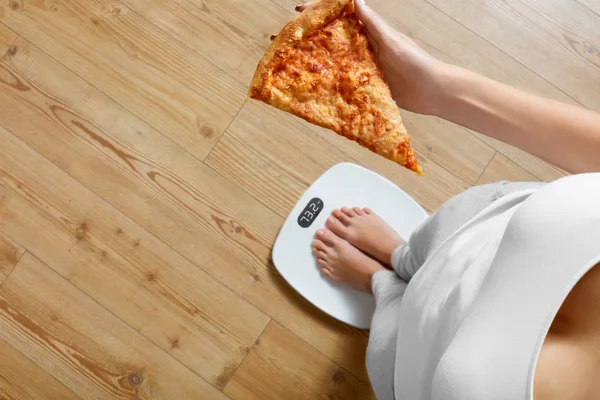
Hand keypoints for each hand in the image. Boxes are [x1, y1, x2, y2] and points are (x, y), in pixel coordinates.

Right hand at [295, 1, 446, 114]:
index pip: (338, 16)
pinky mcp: (364, 85)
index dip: (317, 12)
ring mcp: (362, 67)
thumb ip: (372, 23)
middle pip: (329, 38)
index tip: (297, 11)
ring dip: (311, 59)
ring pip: (332, 59)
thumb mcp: (392, 40)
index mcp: (367, 31)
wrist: (432, 91)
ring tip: (288, 61)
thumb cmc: (415, 62)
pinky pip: (341, 80)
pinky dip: (326, 80)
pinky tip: (310, 85)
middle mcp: (361, 47)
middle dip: (306, 37)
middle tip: (282, 40)